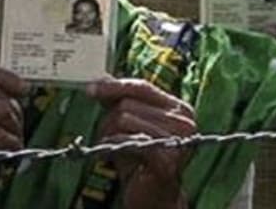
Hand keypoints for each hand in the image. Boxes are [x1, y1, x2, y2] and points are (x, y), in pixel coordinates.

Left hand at [88, 79, 194, 208]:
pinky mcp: (168, 159)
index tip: (90, 89)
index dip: (113, 86)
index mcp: (179, 109)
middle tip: (110, 137)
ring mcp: (178, 140)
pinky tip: (113, 153)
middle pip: (128, 103)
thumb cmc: (140, 158)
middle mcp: (184, 122)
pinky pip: (128, 139)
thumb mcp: (128, 124)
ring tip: (116, 147)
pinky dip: (114, 144)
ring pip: (124, 119)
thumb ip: (118, 100)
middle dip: (110, 119)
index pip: (141, 86)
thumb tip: (101, 79)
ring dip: (110, 133)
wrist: (152, 196)